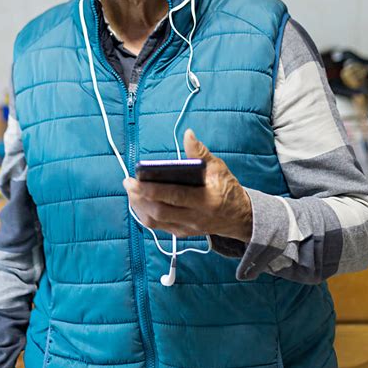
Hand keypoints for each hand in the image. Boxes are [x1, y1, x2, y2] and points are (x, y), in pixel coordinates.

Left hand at [122, 129, 252, 241]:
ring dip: (139, 206)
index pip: (174, 196)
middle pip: (160, 212)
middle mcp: (195, 218)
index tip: (136, 178)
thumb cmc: (227, 189)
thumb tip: (188, 134)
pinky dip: (145, 213)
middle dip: (139, 197)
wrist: (239, 218)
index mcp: (206, 201)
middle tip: (128, 182)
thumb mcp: (219, 168)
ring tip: (131, 190)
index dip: (152, 189)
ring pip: (155, 222)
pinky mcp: (182, 233)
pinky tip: (138, 200)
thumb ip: (200, 153)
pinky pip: (158, 226)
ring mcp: (187, 228)